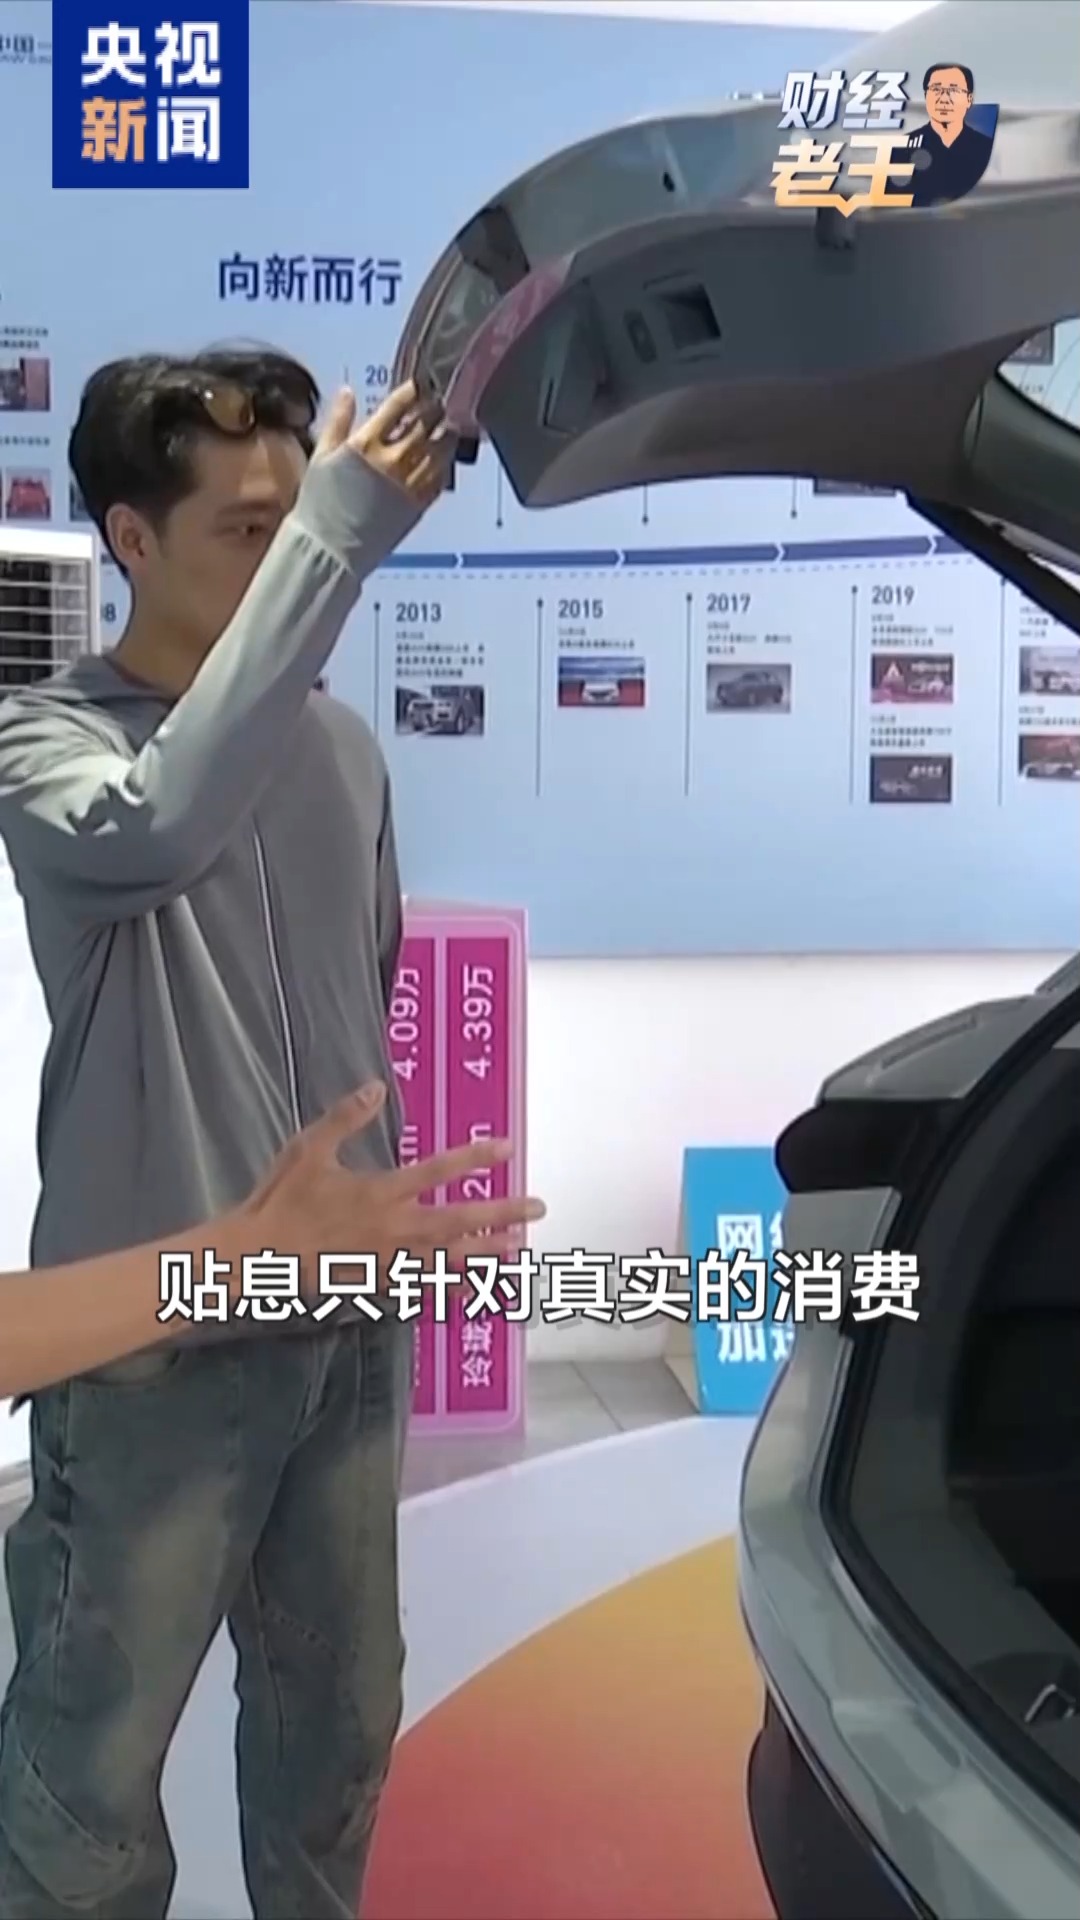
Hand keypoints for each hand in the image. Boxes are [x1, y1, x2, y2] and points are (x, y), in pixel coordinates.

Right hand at [233, 1080, 544, 1294]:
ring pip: (450, 1257)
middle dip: (501, 1213)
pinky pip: (425, 1286)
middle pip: (459, 1220)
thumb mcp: (308, 1148)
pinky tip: (475, 1288)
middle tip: (537, 1209)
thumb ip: (345, 1118)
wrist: (259, 1257)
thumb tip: (376, 1087)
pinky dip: (453, 1287)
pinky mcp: (380, 1285)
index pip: (438, 1171)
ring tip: (518, 1248)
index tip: (506, 1148)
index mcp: (379, 1191)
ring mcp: (390, 1262)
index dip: (475, 1157)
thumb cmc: (282, 1199)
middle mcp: (394, 1229)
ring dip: (487, 1251)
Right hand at [314, 381, 454, 509]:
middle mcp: (393, 460)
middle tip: (440, 404)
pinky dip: (443, 465)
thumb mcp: (321, 455)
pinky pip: (438, 479)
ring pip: (439, 450)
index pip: (398, 406)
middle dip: (435, 410)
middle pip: (425, 425)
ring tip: (448, 428)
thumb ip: (338, 421)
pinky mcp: (417, 506)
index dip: (412, 391)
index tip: (419, 386)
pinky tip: (443, 459)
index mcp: (367, 443)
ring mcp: (408, 483)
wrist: (329, 548)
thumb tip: (348, 392)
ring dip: (446, 435)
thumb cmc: (319, 503)